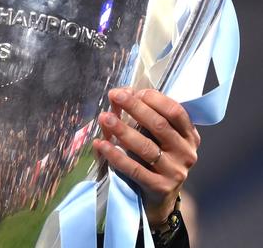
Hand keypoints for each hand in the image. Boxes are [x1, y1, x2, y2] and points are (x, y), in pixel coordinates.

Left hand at [92, 88, 200, 225]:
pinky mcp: (160, 187)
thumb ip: (142, 117)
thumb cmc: (154, 159)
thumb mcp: (154, 136)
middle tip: (114, 95)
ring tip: (104, 118)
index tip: (132, 91)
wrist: (159, 199)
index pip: (175, 111)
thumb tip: (120, 95)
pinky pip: (134, 169)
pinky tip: (101, 144)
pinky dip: (116, 156)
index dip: (153, 98)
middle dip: (135, 107)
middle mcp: (186, 152)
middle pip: (160, 125)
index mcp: (189, 135)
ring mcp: (175, 171)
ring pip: (146, 146)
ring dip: (122, 130)